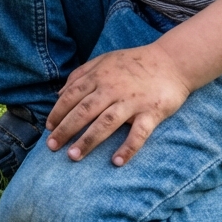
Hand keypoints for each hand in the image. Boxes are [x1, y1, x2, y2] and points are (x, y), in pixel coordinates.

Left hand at [45, 43, 190, 165]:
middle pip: (84, 111)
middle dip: (65, 129)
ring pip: (105, 123)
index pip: (72, 95)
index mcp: (99, 76)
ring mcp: (132, 101)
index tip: (48, 128)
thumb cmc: (134, 63)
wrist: (172, 61)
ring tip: (73, 155)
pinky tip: (116, 162)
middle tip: (52, 146)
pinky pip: (138, 133)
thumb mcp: (104, 60)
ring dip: (88, 140)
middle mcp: (112, 88)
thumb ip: (81, 74)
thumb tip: (60, 93)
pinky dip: (128, 148)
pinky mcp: (151, 112)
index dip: (58, 112)